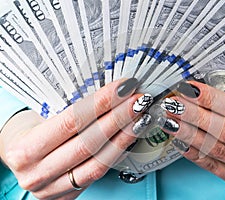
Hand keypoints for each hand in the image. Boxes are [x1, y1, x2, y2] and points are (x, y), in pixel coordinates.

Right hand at [0, 78, 152, 198]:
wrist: (20, 157)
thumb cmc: (31, 133)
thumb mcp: (41, 118)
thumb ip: (73, 112)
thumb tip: (112, 94)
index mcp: (25, 149)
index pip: (72, 121)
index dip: (101, 103)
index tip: (123, 88)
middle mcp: (37, 173)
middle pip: (88, 143)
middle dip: (118, 119)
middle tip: (138, 102)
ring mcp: (52, 189)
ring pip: (97, 162)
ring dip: (124, 138)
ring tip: (141, 119)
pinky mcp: (68, 195)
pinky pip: (98, 174)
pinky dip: (116, 154)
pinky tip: (129, 138)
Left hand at [159, 81, 224, 188]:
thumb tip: (199, 92)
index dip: (212, 99)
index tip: (190, 90)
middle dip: (196, 116)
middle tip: (175, 106)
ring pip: (217, 149)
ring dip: (190, 134)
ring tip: (172, 121)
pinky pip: (214, 167)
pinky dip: (195, 153)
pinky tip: (181, 141)